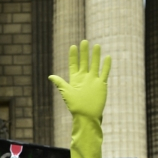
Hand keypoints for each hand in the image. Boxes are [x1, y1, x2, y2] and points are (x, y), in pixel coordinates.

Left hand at [49, 40, 110, 157]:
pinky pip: (104, 73)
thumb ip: (60, 83)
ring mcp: (93, 80)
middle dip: (84, 52)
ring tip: (96, 45)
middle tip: (84, 41)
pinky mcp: (101, 84)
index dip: (73, 56)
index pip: (74, 64)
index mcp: (75, 79)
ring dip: (95, 56)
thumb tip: (50, 76)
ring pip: (95, 65)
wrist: (87, 115)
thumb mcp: (66, 93)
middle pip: (84, 62)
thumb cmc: (75, 106)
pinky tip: (107, 57)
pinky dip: (106, 65)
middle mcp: (84, 78)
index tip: (73, 46)